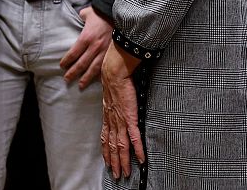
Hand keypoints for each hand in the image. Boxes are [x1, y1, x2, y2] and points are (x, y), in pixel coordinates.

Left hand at [59, 6, 112, 87]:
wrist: (122, 15)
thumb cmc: (103, 13)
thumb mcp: (88, 13)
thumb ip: (82, 16)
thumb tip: (81, 16)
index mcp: (86, 37)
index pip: (74, 53)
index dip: (67, 61)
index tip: (62, 66)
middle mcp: (94, 47)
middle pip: (81, 64)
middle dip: (73, 73)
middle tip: (67, 79)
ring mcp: (105, 52)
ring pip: (93, 69)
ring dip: (86, 78)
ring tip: (80, 85)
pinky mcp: (113, 55)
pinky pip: (105, 68)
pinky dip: (99, 76)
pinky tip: (96, 81)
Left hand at [100, 45, 144, 179]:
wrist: (114, 72)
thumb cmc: (114, 80)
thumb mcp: (111, 95)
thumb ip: (113, 103)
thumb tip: (116, 105)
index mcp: (108, 116)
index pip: (105, 139)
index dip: (106, 152)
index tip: (107, 162)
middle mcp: (112, 121)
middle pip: (112, 146)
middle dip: (114, 162)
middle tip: (116, 174)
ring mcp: (121, 121)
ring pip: (121, 146)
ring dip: (123, 161)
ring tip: (125, 172)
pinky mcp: (130, 118)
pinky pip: (134, 137)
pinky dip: (137, 149)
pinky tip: (141, 159)